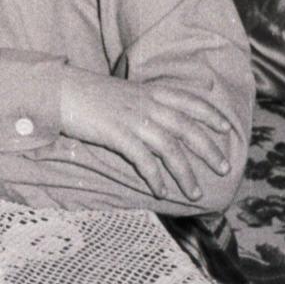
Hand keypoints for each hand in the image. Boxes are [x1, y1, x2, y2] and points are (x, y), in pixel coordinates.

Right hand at [59, 70, 233, 202]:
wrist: (59, 90)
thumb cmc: (87, 94)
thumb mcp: (122, 91)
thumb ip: (141, 101)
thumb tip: (155, 114)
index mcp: (148, 92)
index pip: (188, 100)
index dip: (209, 114)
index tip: (226, 128)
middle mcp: (146, 104)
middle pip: (187, 127)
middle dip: (209, 149)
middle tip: (224, 168)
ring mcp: (132, 119)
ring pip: (170, 148)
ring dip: (186, 173)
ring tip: (195, 193)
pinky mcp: (117, 134)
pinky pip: (143, 160)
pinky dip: (155, 177)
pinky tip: (161, 191)